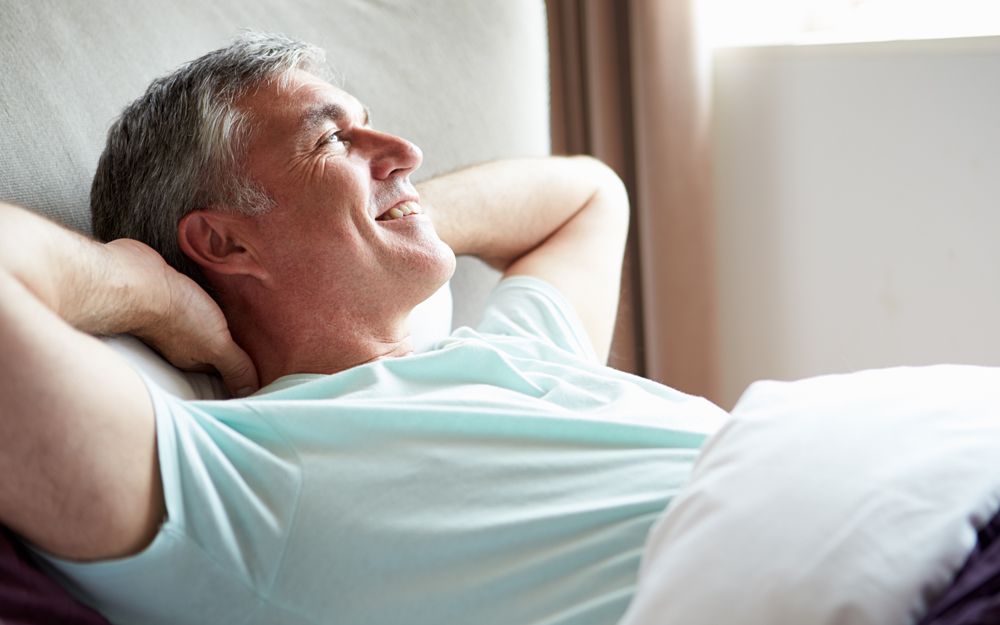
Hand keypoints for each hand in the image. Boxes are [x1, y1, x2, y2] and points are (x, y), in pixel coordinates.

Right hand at [105, 239, 259, 396]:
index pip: (222, 370)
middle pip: (213, 348)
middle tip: (265, 341)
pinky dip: (208, 301)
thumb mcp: (214, 345)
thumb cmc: (176, 314)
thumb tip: (250, 394)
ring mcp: (173, 319)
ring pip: (204, 325)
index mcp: (193, 359)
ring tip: (250, 316)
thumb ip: (234, 367)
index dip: (242, 368)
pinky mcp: (170, 294)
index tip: (267, 367)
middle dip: (235, 345)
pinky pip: (194, 302)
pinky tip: (222, 293)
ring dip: (222, 321)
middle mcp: (182, 343)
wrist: (136, 279)